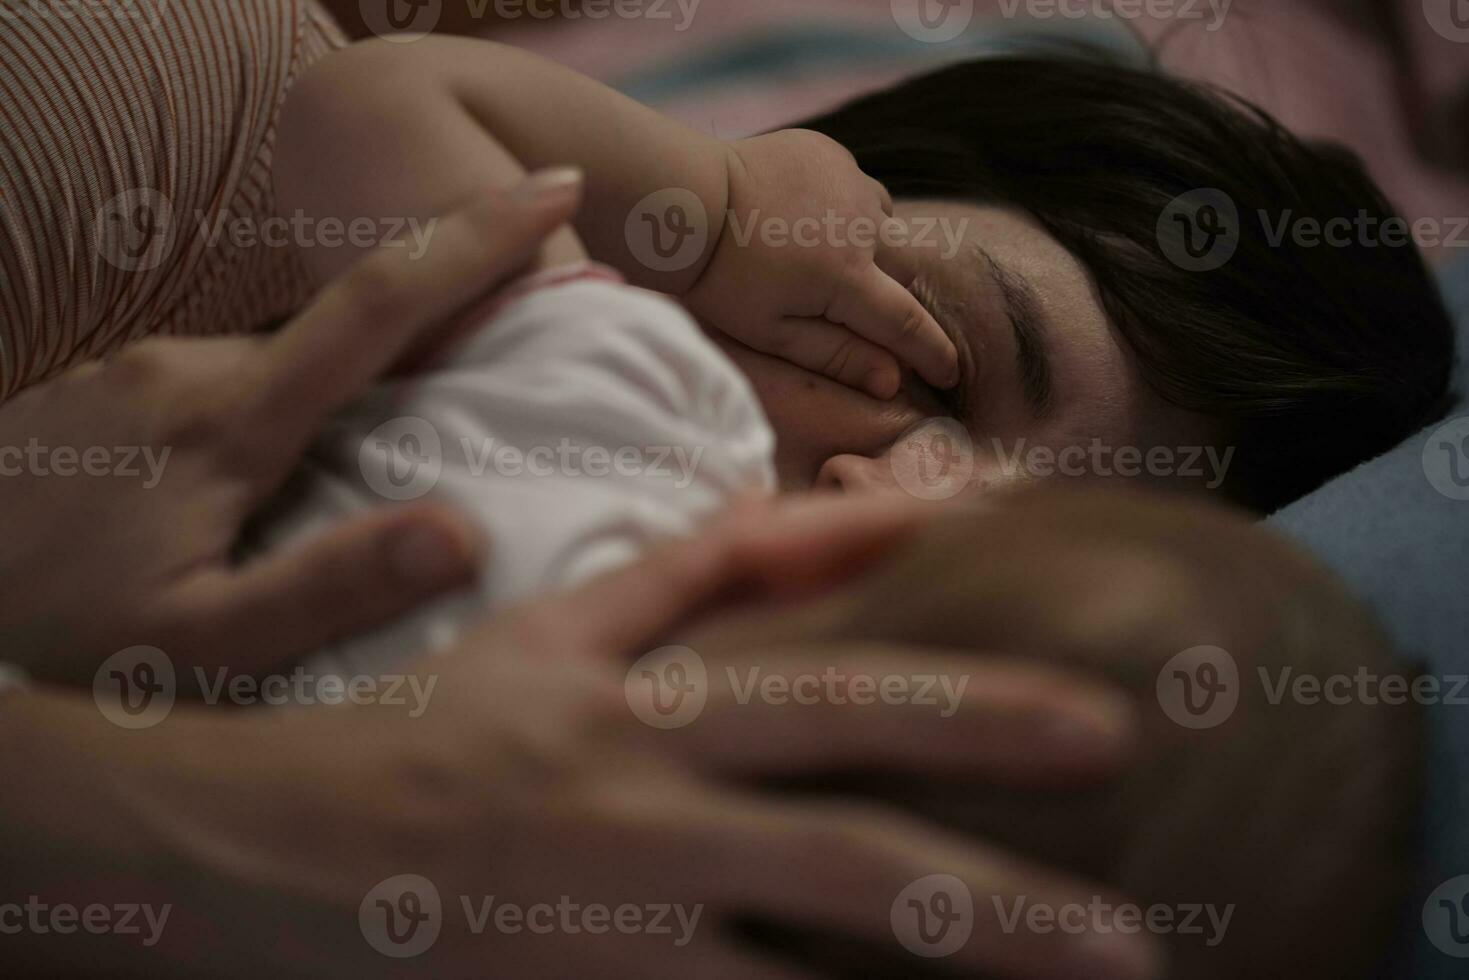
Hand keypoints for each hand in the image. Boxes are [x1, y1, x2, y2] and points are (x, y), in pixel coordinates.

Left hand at [0, 174, 583, 681]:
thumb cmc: (54, 636)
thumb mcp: (198, 648)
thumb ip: (326, 590)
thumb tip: (464, 533)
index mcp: (227, 420)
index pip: (376, 306)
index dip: (472, 241)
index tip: (550, 188)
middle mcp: (183, 366)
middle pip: (333, 341)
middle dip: (409, 355)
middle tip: (460, 415)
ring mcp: (135, 369)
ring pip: (273, 369)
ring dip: (325, 406)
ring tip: (313, 506)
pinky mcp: (105, 386)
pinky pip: (220, 384)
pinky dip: (264, 417)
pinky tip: (232, 497)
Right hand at [46, 496, 1153, 979]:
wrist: (253, 847)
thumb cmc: (430, 727)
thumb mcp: (559, 628)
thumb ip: (705, 567)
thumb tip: (845, 510)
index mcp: (641, 713)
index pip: (828, 695)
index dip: (966, 705)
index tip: (1104, 725)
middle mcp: (635, 822)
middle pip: (838, 860)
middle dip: (995, 906)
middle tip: (1136, 954)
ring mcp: (600, 941)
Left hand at [685, 130, 958, 398]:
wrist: (684, 200)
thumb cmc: (722, 279)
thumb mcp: (773, 333)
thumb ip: (836, 356)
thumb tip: (893, 381)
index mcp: (848, 277)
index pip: (906, 323)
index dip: (932, 352)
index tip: (951, 374)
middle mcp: (863, 225)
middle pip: (902, 270)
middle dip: (890, 294)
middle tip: (850, 306)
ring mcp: (850, 181)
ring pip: (882, 224)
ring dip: (867, 246)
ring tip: (819, 257)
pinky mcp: (832, 153)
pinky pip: (857, 188)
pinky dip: (844, 208)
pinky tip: (804, 218)